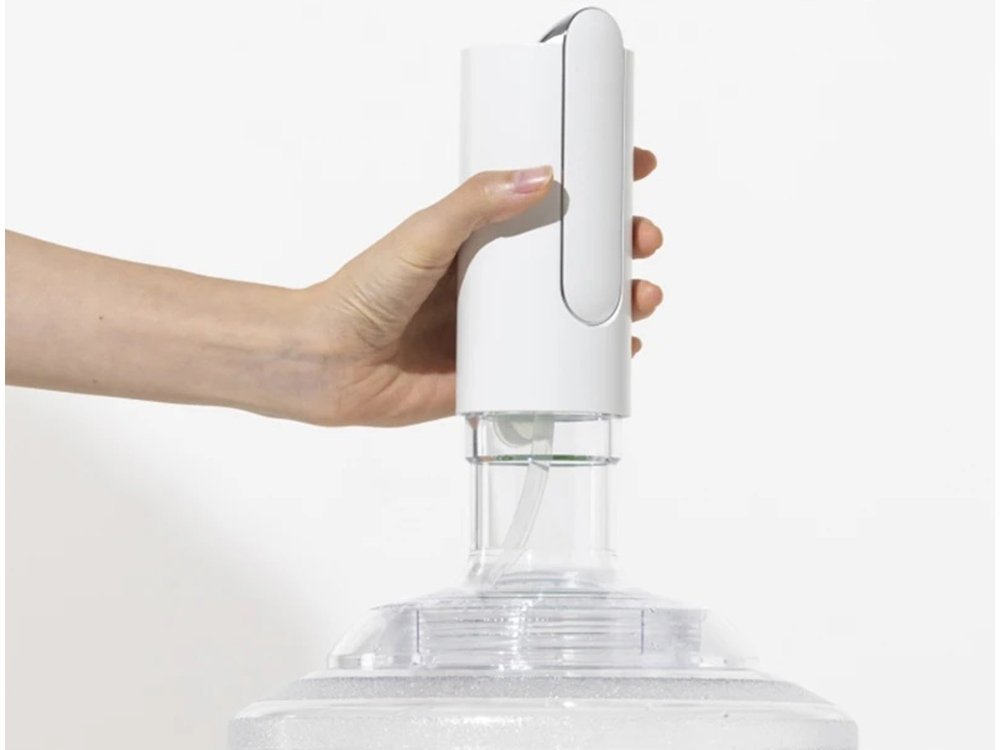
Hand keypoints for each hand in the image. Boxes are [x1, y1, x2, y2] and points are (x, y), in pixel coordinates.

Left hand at [299, 148, 663, 425]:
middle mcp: (496, 282)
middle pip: (575, 258)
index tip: (634, 167)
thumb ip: (474, 205)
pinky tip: (623, 351)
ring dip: (619, 302)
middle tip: (642, 240)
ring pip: (575, 312)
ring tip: (644, 296)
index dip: (595, 187)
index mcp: (480, 240)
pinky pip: (556, 368)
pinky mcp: (497, 375)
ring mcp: (500, 329)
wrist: (325, 364)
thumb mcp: (420, 235)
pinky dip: (595, 361)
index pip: (549, 204)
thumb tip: (540, 177)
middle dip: (620, 247)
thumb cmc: (360, 293)